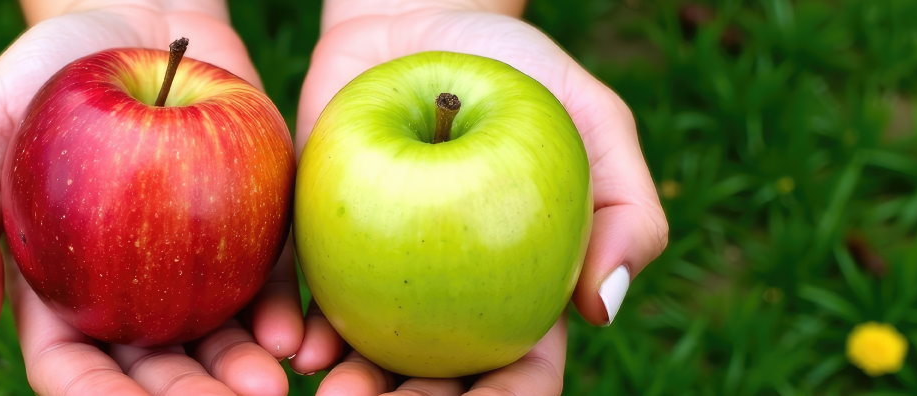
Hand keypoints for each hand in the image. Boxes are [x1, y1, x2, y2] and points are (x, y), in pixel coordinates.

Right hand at [0, 1, 312, 393]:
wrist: (137, 11)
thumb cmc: (40, 70)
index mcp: (54, 292)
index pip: (73, 369)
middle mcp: (126, 296)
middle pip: (156, 372)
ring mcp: (191, 270)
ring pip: (219, 344)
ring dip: (242, 375)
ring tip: (270, 384)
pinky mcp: (250, 233)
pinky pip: (271, 289)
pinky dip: (284, 318)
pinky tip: (297, 336)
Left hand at [290, 1, 669, 393]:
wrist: (415, 14)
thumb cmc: (518, 65)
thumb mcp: (593, 118)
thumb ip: (625, 205)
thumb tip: (604, 307)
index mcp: (520, 291)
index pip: (522, 373)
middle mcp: (446, 300)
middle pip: (434, 382)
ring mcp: (377, 276)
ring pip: (361, 354)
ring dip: (348, 387)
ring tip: (329, 391)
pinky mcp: (316, 240)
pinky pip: (301, 294)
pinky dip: (293, 323)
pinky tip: (290, 342)